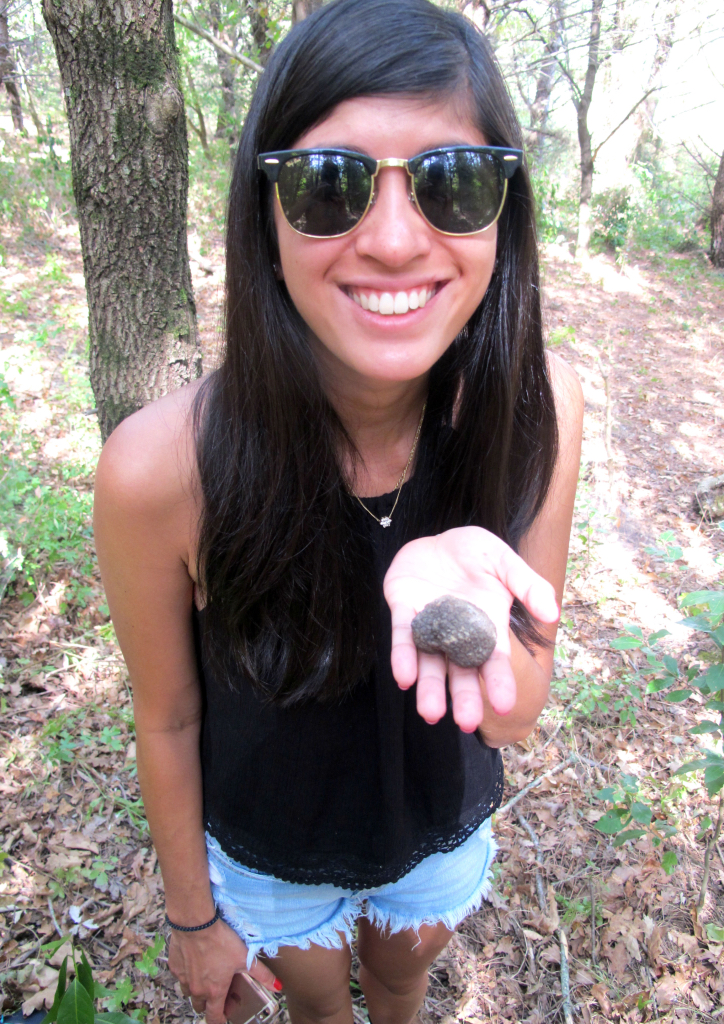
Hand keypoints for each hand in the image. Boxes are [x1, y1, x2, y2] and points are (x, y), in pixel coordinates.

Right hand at [168, 918, 277, 1023]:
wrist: (195, 924)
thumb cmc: (220, 941)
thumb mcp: (245, 957)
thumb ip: (262, 974)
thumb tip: (278, 986)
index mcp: (214, 991)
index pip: (214, 1018)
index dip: (219, 1020)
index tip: (224, 1018)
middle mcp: (197, 989)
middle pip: (200, 1006)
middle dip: (209, 1004)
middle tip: (219, 993)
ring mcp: (184, 979)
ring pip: (189, 992)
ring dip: (198, 990)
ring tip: (208, 976)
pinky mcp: (175, 967)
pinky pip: (181, 977)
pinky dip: (188, 974)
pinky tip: (196, 961)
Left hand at [383, 527, 558, 731]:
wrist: (436, 539)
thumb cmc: (476, 553)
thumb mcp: (505, 561)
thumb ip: (528, 584)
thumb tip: (553, 613)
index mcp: (487, 626)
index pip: (495, 659)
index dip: (499, 682)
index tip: (505, 705)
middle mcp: (458, 633)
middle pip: (461, 671)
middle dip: (464, 696)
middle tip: (466, 724)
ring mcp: (430, 625)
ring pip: (430, 663)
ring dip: (430, 688)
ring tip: (430, 713)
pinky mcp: (403, 611)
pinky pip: (403, 637)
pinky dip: (404, 656)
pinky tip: (404, 677)